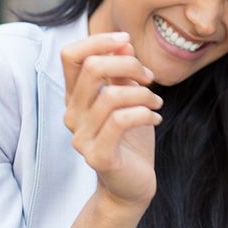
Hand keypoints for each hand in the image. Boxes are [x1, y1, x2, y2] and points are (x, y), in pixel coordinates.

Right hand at [62, 32, 162, 209]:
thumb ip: (121, 73)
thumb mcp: (127, 98)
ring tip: (156, 103)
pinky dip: (145, 114)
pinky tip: (156, 119)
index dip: (99, 41)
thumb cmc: (130, 138)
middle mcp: (72, 115)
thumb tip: (123, 44)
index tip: (128, 43)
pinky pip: (121, 121)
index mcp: (76, 97)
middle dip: (129, 65)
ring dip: (143, 94)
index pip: (71, 55)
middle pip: (93, 68)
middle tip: (149, 78)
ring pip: (111, 96)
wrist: (131, 185)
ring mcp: (81, 137)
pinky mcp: (98, 156)